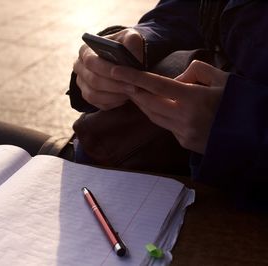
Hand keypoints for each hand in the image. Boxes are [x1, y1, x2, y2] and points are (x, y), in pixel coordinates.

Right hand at [73, 28, 143, 109]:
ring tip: (131, 93)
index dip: (107, 69)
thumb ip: (132, 41)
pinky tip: (125, 97)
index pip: (91, 61)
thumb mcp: (130, 38)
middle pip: (93, 80)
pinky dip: (113, 102)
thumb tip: (133, 55)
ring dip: (114, 96)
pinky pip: (98, 104)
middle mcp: (79, 67)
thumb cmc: (125, 46)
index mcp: (85, 51)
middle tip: (134, 87)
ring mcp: (82, 83)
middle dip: (115, 85)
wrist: (122, 59)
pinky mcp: (88, 96)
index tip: (124, 73)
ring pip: (94, 95)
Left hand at [111, 60, 229, 153]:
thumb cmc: (238, 102)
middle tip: (122, 82)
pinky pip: (166, 126)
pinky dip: (160, 116)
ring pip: (154, 117)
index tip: (116, 72)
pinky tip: (158, 108)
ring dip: (143, 104)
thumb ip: (196, 71)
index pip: (156, 85)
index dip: (134, 78)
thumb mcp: (222, 78)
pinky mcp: (185, 143)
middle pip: (149, 103)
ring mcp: (183, 133)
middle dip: (134, 92)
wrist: (254, 135)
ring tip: (135, 93)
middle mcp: (184, 118)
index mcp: (194, 99)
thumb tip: (176, 79)